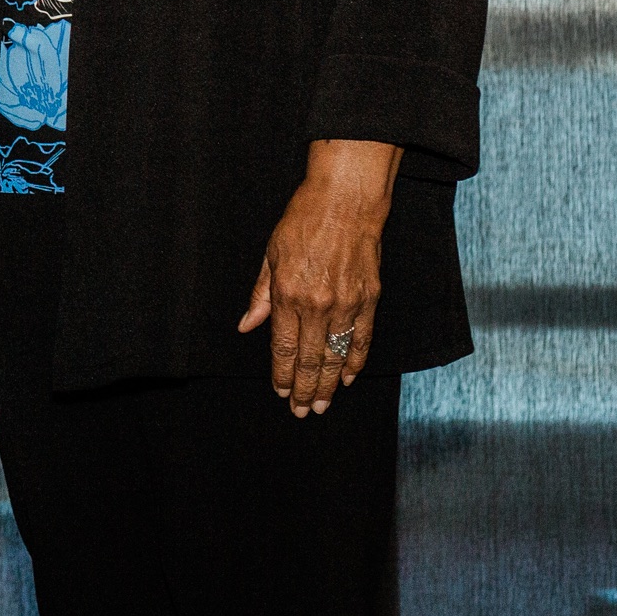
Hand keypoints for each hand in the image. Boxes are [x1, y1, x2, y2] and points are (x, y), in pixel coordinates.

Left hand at [239, 138, 403, 415]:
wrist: (345, 203)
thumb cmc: (301, 223)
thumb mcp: (270, 255)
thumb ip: (260, 296)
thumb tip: (247, 326)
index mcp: (288, 295)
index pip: (283, 347)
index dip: (281, 374)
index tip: (279, 392)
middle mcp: (317, 305)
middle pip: (309, 358)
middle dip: (303, 388)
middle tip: (301, 411)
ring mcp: (346, 304)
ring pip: (336, 355)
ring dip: (327, 384)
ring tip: (321, 405)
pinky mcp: (369, 300)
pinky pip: (362, 339)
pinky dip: (355, 361)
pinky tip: (347, 377)